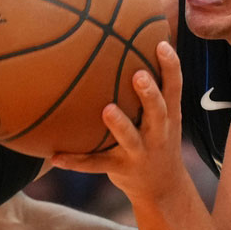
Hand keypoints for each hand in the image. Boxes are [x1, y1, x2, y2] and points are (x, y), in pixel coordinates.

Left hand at [52, 42, 190, 204]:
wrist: (163, 188)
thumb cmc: (157, 138)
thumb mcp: (166, 117)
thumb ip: (155, 88)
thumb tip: (132, 40)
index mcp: (170, 116)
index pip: (175, 88)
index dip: (171, 67)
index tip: (162, 45)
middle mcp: (158, 134)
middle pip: (158, 111)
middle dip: (150, 94)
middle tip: (138, 75)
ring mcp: (140, 153)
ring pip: (130, 138)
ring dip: (120, 125)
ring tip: (107, 110)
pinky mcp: (121, 169)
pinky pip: (96, 164)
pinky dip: (75, 161)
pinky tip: (55, 157)